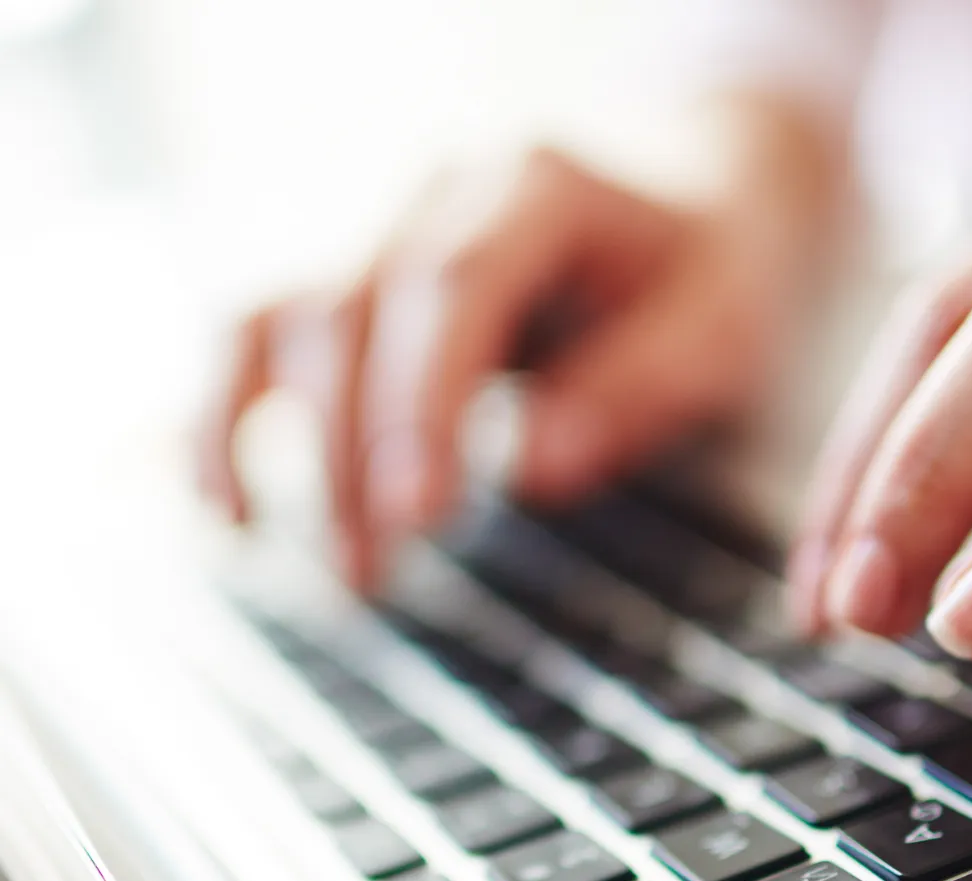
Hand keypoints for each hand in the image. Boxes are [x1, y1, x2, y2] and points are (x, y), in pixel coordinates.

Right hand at [203, 101, 843, 587]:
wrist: (687, 195)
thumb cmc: (707, 274)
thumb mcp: (718, 332)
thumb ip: (637, 390)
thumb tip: (535, 469)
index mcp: (537, 186)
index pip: (451, 285)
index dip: (421, 402)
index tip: (418, 513)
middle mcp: (440, 191)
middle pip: (353, 309)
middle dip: (350, 455)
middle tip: (366, 576)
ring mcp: (386, 225)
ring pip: (282, 315)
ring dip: (268, 439)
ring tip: (278, 548)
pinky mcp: (359, 276)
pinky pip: (262, 331)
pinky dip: (228, 412)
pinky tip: (226, 502)